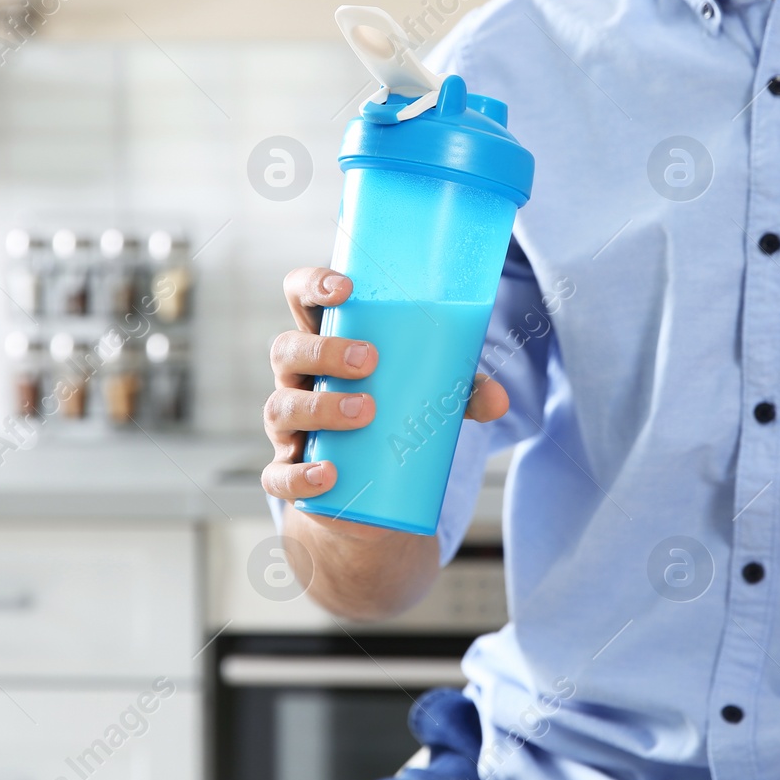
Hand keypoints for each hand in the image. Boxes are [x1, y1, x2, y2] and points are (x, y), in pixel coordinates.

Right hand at [262, 266, 509, 502]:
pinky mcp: (288, 473)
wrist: (367, 494)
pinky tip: (329, 475)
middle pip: (288, 349)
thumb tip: (501, 402)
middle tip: (369, 360)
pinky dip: (300, 475)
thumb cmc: (395, 419)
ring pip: (281, 407)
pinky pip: (278, 474)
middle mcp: (297, 379)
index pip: (300, 298)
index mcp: (326, 343)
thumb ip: (465, 393)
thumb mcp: (430, 398)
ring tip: (365, 411)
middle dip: (324, 350)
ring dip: (320, 406)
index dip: (312, 284)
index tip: (346, 288)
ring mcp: (287, 426)